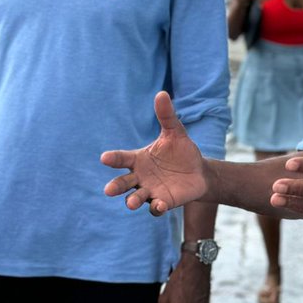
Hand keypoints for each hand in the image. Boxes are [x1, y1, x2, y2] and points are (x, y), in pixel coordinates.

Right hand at [101, 91, 208, 215]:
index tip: (104, 158)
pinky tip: (160, 205)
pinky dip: (156, 208)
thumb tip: (162, 94)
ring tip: (131, 203)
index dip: (113, 158)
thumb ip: (166, 116)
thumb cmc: (181, 151)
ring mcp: (150, 191)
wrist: (198, 171)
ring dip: (133, 200)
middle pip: (123, 183)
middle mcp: (140, 177)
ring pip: (136, 198)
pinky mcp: (163, 202)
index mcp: (139, 159)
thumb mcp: (175, 132)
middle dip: (116, 186)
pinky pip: (155, 208)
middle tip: (109, 190)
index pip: (122, 158)